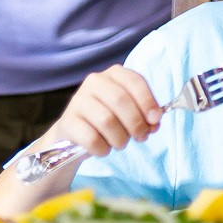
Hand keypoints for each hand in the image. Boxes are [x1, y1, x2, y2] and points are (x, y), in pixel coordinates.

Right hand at [48, 65, 163, 154]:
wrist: (76, 134)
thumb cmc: (109, 119)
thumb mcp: (129, 112)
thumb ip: (145, 114)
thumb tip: (155, 122)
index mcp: (114, 74)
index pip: (135, 81)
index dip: (148, 101)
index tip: (155, 120)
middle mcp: (94, 81)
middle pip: (121, 100)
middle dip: (136, 123)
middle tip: (141, 137)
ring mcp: (78, 100)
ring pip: (107, 121)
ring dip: (120, 138)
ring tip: (120, 143)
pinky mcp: (67, 122)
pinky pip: (91, 138)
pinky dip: (103, 148)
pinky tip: (103, 148)